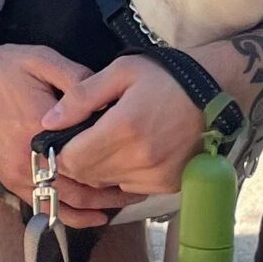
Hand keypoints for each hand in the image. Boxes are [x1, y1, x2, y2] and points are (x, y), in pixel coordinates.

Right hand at [0, 43, 138, 228]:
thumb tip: (107, 98)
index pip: (84, 157)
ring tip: (123, 202)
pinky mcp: (9, 179)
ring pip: (63, 203)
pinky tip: (93, 215)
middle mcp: (26, 160)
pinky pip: (42, 206)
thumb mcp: (42, 61)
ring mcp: (16, 174)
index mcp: (39, 130)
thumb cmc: (4, 68)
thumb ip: (77, 79)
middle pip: (78, 188)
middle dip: (110, 192)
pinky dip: (69, 214)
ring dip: (94, 207)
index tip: (136, 161)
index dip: (112, 163)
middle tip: (138, 188)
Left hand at [42, 56, 205, 205]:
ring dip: (101, 170)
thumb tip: (48, 121)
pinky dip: (124, 175)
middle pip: (88, 176)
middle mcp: (140, 158)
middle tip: (86, 139)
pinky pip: (131, 189)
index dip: (63, 151)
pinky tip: (132, 152)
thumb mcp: (120, 72)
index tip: (66, 138)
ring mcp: (157, 175)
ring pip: (108, 185)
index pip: (73, 160)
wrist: (214, 92)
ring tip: (111, 143)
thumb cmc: (165, 76)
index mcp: (124, 127)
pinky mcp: (169, 184)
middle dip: (79, 161)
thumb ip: (82, 97)